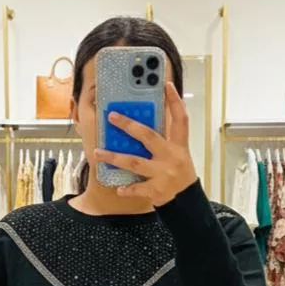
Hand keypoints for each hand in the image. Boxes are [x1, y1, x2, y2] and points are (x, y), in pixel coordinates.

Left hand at [94, 81, 196, 205]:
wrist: (187, 200)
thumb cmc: (178, 172)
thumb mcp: (178, 153)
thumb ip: (164, 138)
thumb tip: (140, 123)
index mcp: (179, 145)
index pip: (180, 119)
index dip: (175, 101)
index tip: (166, 85)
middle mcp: (172, 157)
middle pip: (148, 136)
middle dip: (128, 125)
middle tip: (111, 116)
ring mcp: (164, 174)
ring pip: (134, 162)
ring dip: (114, 158)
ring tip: (97, 152)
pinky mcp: (156, 190)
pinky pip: (137, 188)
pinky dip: (126, 188)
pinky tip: (118, 187)